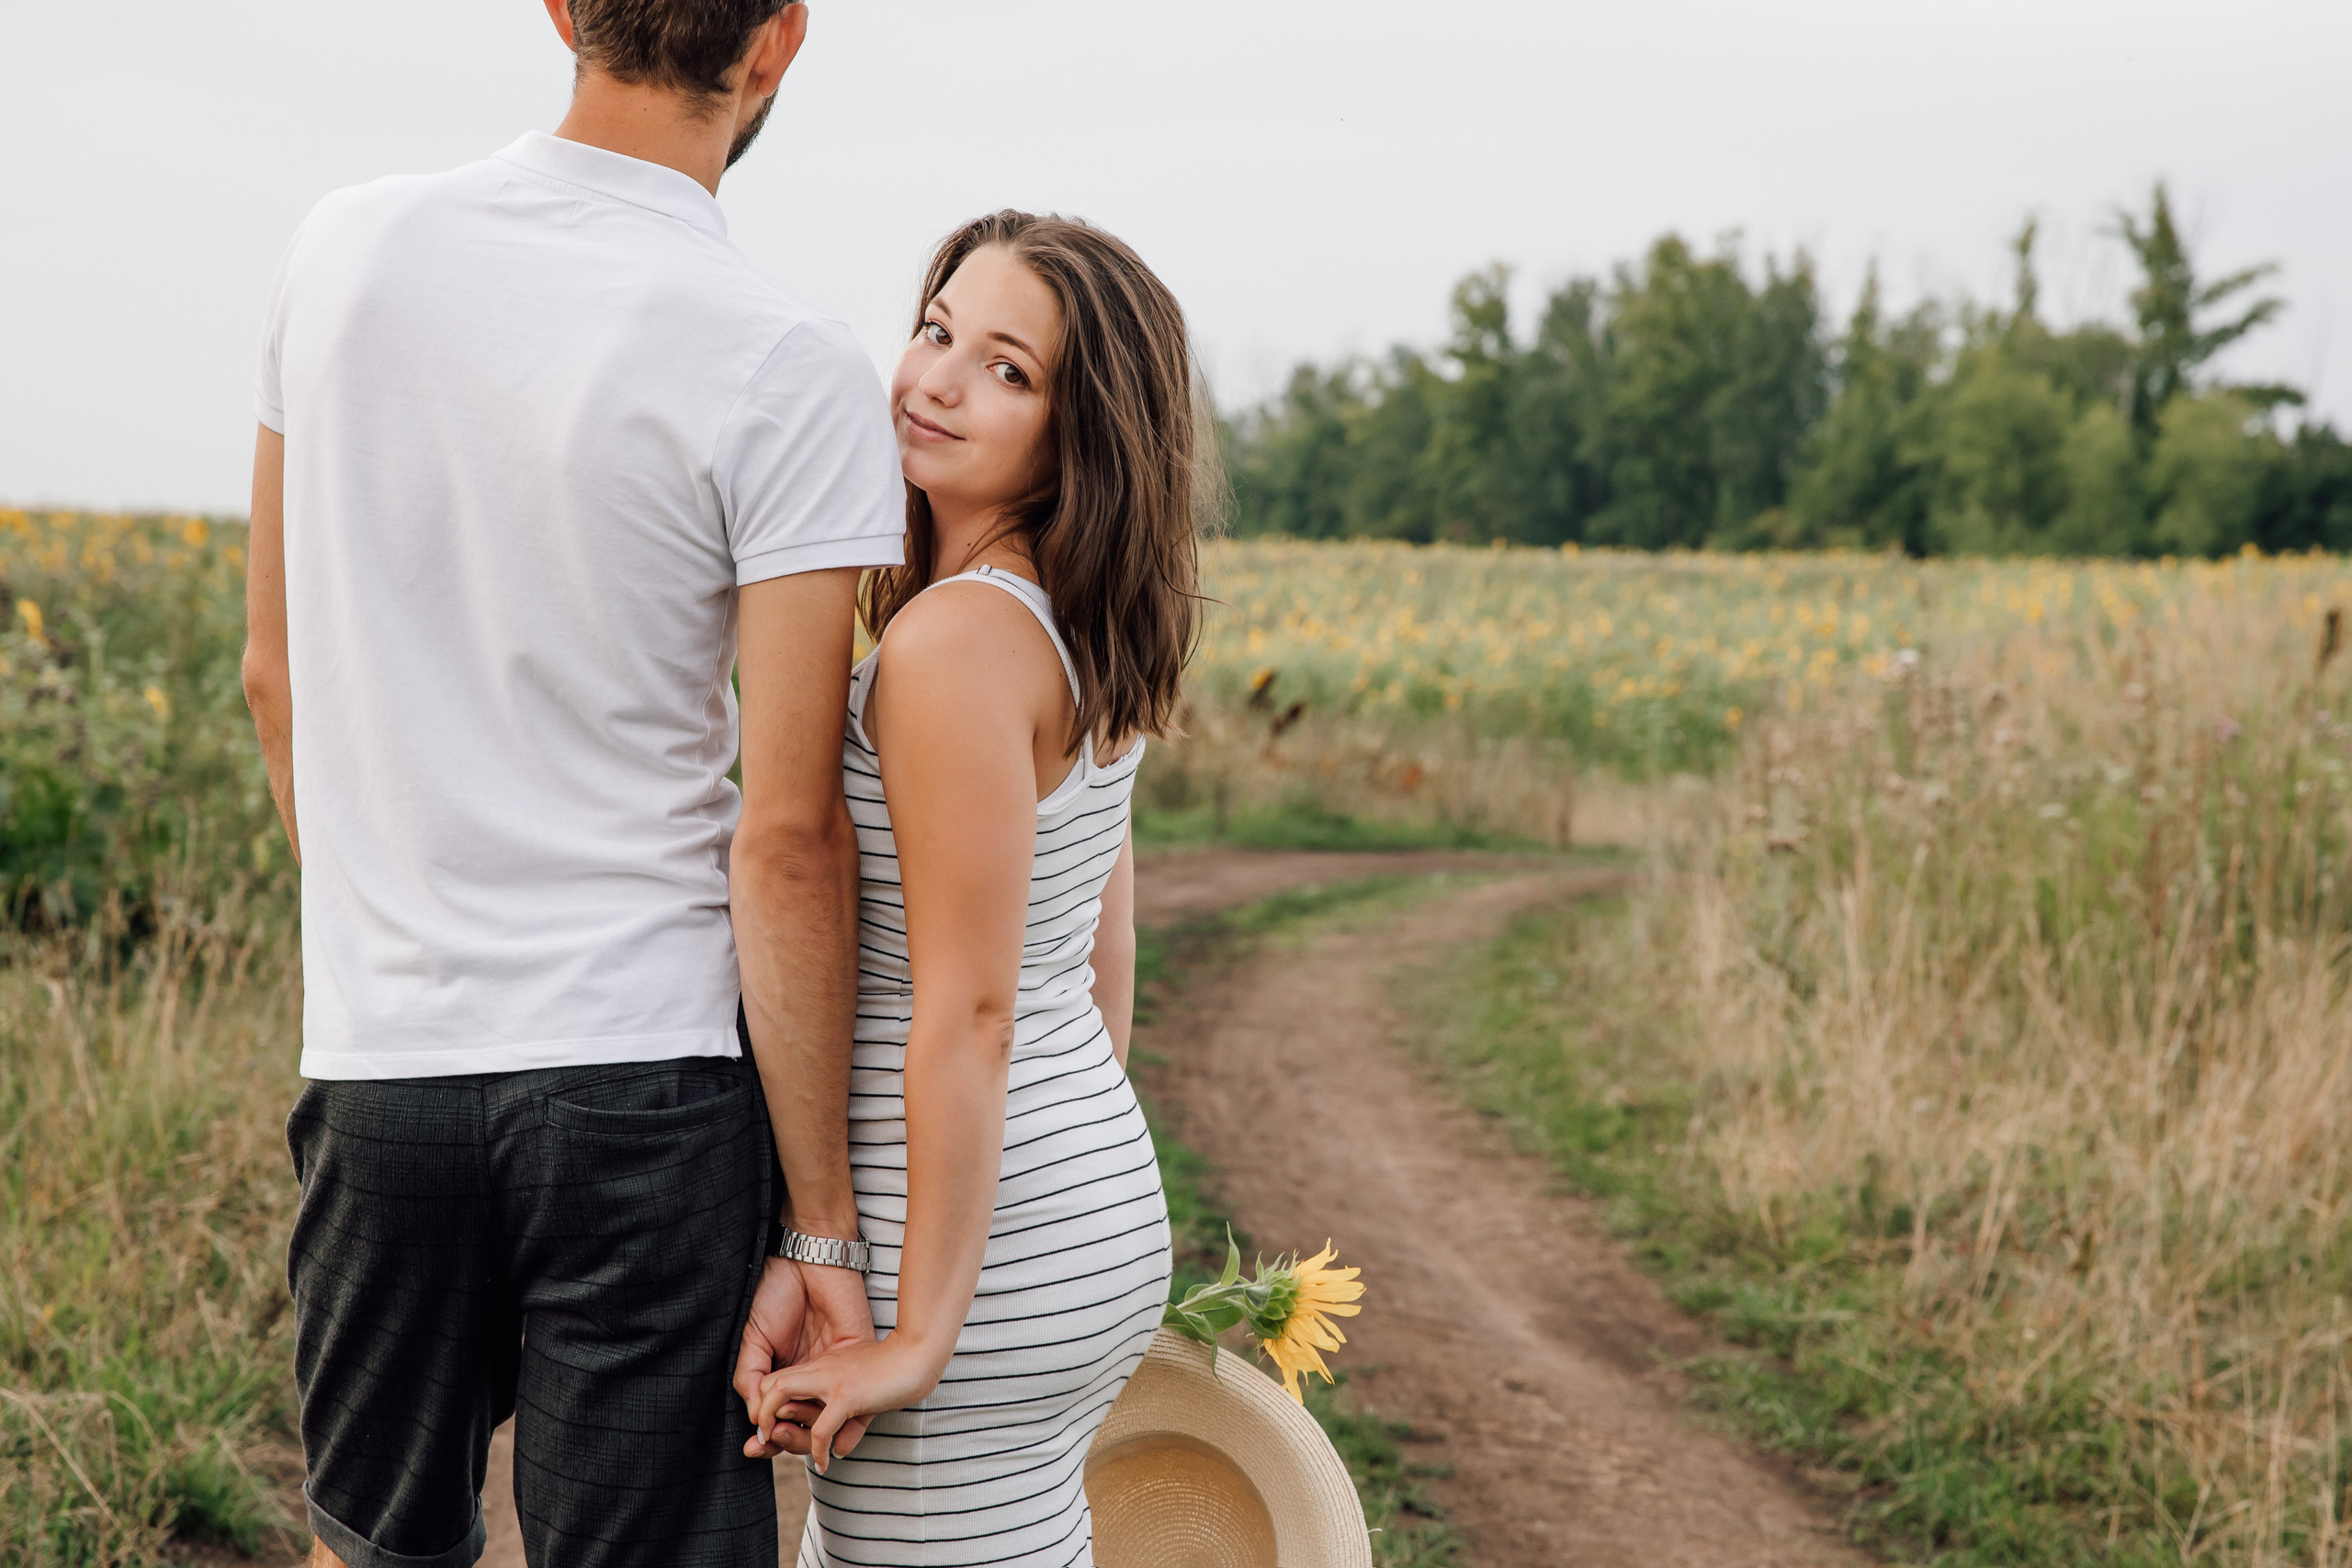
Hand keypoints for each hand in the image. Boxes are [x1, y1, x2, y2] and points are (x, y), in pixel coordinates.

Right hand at [732, 1258, 876, 1458]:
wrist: (805, 1257)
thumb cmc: (775, 1293)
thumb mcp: (753, 1340)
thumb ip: (752, 1379)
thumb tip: (756, 1419)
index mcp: (784, 1376)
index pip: (777, 1418)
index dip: (765, 1436)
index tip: (752, 1446)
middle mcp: (811, 1379)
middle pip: (803, 1426)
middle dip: (785, 1441)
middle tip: (770, 1440)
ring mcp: (836, 1372)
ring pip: (830, 1420)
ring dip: (810, 1436)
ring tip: (788, 1433)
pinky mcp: (858, 1358)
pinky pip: (859, 1401)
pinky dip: (848, 1426)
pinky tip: (835, 1441)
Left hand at [751, 1334, 945, 1473]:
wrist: (919, 1353)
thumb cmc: (896, 1371)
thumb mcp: (864, 1392)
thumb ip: (849, 1418)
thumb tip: (841, 1450)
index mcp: (822, 1365)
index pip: (778, 1379)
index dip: (767, 1402)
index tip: (772, 1427)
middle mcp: (820, 1370)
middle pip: (771, 1386)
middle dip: (761, 1415)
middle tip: (766, 1440)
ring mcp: (832, 1381)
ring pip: (782, 1400)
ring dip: (777, 1429)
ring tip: (782, 1447)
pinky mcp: (848, 1395)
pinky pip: (821, 1429)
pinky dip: (817, 1450)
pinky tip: (824, 1463)